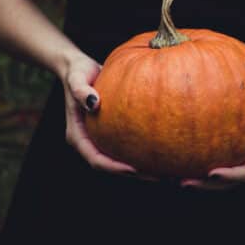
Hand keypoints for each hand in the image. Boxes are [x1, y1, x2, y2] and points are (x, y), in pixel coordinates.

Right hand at [61, 54, 156, 180]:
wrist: (79, 68)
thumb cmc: (77, 72)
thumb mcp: (76, 78)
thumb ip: (81, 90)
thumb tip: (94, 103)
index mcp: (78, 137)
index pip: (96, 160)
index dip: (114, 168)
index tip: (134, 170)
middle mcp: (89, 142)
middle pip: (111, 167)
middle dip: (134, 174)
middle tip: (159, 176)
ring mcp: (101, 139)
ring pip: (121, 160)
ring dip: (142, 168)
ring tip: (168, 170)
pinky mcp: (112, 133)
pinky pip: (128, 146)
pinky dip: (144, 151)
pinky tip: (165, 150)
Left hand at [179, 87, 244, 190]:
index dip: (231, 177)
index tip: (212, 174)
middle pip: (228, 183)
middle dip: (206, 186)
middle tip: (184, 183)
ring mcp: (238, 161)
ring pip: (215, 179)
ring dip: (195, 181)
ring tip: (170, 178)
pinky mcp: (226, 155)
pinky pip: (207, 161)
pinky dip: (191, 164)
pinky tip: (170, 159)